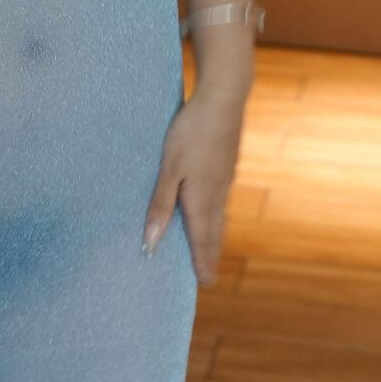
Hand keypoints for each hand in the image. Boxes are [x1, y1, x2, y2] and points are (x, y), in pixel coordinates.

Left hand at [143, 85, 244, 284]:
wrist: (223, 99)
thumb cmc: (191, 132)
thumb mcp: (169, 169)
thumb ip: (161, 205)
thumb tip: (152, 242)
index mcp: (202, 198)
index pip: (201, 239)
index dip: (202, 261)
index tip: (205, 283)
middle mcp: (218, 192)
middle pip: (215, 231)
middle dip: (210, 254)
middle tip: (209, 275)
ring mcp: (226, 177)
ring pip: (220, 214)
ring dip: (215, 234)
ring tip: (211, 247)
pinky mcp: (228, 163)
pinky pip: (222, 198)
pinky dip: (217, 213)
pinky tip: (214, 207)